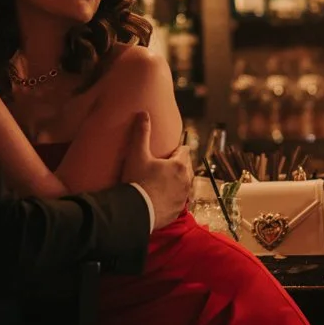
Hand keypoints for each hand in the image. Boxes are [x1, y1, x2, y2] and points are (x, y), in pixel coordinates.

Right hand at [118, 111, 190, 230]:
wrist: (136, 211)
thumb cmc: (137, 181)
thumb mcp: (137, 154)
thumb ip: (142, 133)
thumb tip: (144, 113)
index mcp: (179, 165)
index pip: (184, 151)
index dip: (177, 149)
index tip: (169, 150)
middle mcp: (185, 181)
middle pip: (187, 167)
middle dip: (179, 165)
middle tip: (166, 165)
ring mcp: (183, 197)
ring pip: (185, 184)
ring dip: (178, 181)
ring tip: (165, 181)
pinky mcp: (178, 211)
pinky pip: (179, 200)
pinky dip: (174, 197)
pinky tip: (164, 197)